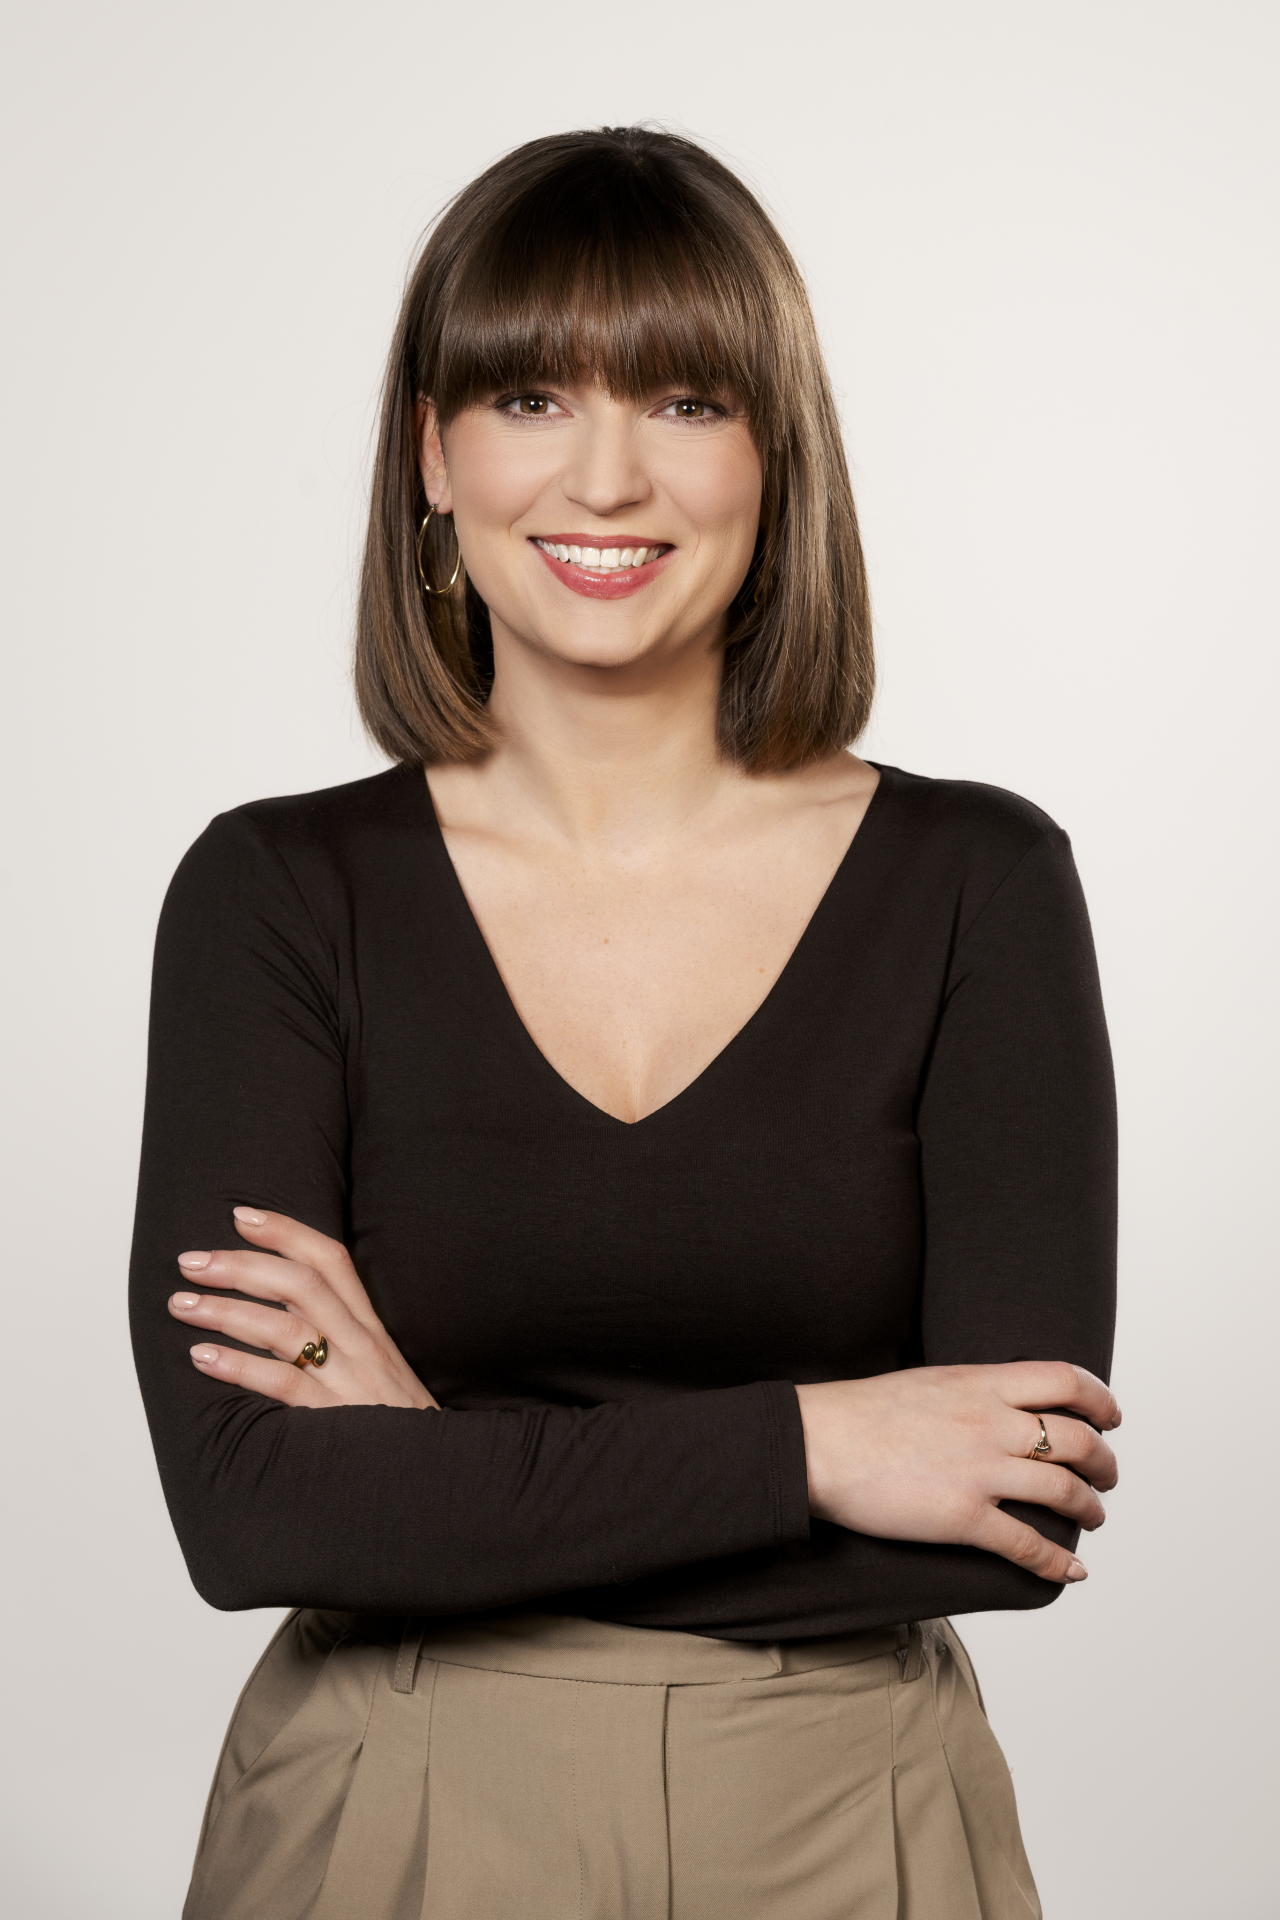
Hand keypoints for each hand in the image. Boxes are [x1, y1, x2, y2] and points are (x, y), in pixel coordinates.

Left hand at [168, 1208, 437, 1410]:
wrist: (435, 1479)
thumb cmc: (398, 1429)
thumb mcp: (381, 1372)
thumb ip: (342, 1340)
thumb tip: (283, 1313)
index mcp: (371, 1329)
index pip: (332, 1261)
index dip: (287, 1232)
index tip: (241, 1216)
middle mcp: (363, 1346)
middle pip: (301, 1285)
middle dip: (241, 1266)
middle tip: (191, 1261)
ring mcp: (351, 1381)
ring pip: (285, 1329)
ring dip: (226, 1311)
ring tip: (182, 1305)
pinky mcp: (336, 1420)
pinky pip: (283, 1384)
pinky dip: (239, 1367)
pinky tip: (203, 1358)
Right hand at [794, 1361, 1119, 1583]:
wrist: (817, 1444)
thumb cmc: (862, 1412)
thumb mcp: (930, 1380)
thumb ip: (974, 1390)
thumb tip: (1001, 1402)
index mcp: (982, 1383)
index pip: (1065, 1380)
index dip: (1100, 1399)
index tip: (1111, 1417)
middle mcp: (991, 1423)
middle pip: (1077, 1440)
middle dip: (1104, 1462)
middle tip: (1106, 1476)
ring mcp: (980, 1471)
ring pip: (1065, 1492)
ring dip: (1090, 1509)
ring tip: (1093, 1516)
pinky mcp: (964, 1518)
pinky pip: (1028, 1545)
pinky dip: (1058, 1563)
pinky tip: (1070, 1571)